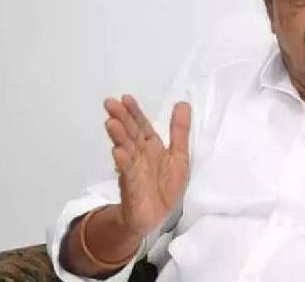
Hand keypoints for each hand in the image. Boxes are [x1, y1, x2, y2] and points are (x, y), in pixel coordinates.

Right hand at [103, 95, 190, 235]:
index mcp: (151, 147)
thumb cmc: (166, 186)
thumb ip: (180, 131)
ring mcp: (134, 171)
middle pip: (130, 134)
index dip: (135, 112)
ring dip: (119, 137)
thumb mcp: (179, 155)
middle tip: (110, 103)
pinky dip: (123, 163)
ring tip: (111, 123)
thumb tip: (183, 103)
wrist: (155, 217)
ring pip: (126, 150)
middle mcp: (139, 156)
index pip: (141, 126)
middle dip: (121, 119)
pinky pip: (127, 173)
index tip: (126, 98)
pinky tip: (117, 152)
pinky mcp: (132, 188)